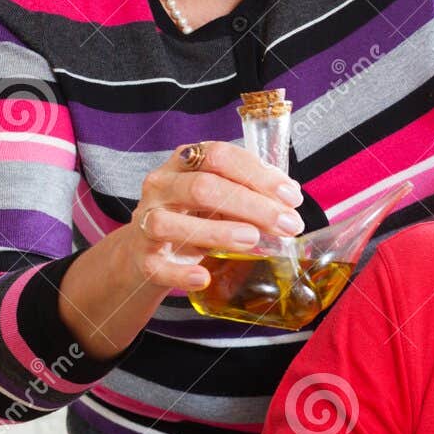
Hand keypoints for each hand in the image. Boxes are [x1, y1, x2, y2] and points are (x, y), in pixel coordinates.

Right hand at [127, 141, 304, 293]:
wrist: (146, 251)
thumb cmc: (192, 217)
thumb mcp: (219, 198)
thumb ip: (249, 192)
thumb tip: (289, 197)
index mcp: (183, 163)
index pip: (219, 156)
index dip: (258, 174)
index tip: (291, 197)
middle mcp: (161, 186)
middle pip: (203, 188)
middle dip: (251, 205)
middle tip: (286, 225)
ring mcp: (146, 222)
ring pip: (172, 223)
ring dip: (217, 231)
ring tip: (253, 240)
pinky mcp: (142, 258)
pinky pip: (159, 266)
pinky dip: (181, 274)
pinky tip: (204, 277)